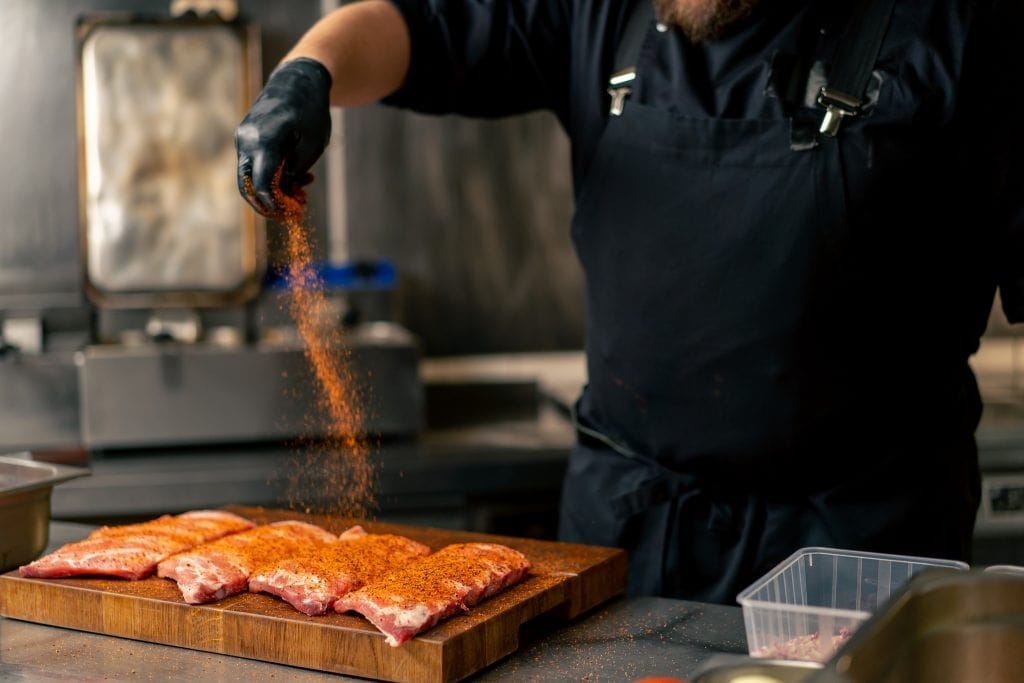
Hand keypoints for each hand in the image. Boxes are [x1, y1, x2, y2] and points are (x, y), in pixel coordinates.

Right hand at [235, 57, 331, 216]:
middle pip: (248, 186)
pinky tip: (298, 178)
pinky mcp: (245, 139)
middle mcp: (246, 139)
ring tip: (303, 190)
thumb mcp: (312, 145)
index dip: (275, 205)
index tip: (294, 214)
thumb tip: (281, 194)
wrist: (297, 80)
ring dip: (274, 191)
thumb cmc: (310, 110)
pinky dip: (272, 177)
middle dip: (269, 205)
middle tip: (294, 212)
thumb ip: (294, 171)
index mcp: (264, 139)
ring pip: (250, 178)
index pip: (261, 185)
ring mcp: (242, 139)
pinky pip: (254, 166)